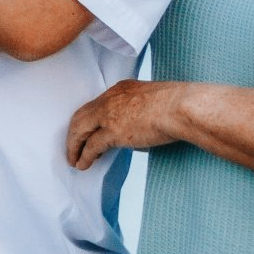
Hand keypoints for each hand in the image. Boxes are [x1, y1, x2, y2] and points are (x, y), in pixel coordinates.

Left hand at [65, 79, 185, 168]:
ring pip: (80, 130)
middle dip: (74, 133)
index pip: (96, 104)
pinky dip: (84, 156)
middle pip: (81, 116)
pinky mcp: (113, 131)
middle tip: (72, 146)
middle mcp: (110, 99)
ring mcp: (109, 114)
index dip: (89, 119)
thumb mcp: (152, 99)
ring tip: (74, 159)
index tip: (87, 131)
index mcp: (120, 89)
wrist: (181, 106)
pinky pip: (91, 146)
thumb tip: (138, 128)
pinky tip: (83, 164)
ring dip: (74, 146)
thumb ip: (140, 109)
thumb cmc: (177, 104)